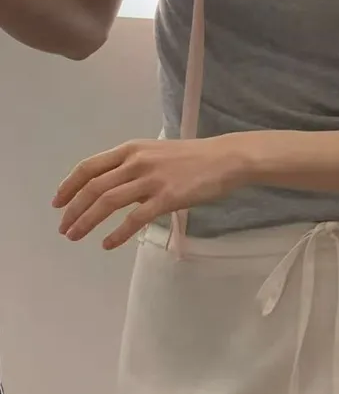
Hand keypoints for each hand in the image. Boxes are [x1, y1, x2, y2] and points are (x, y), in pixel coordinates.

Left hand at [53, 136, 244, 249]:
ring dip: (86, 221)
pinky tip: (108, 244)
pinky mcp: (167, 198)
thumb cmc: (193, 158)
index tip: (57, 203)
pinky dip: (117, 233)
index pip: (89, 167)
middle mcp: (136, 162)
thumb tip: (111, 188)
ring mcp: (151, 180)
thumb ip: (132, 167)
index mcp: (131, 149)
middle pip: (93, 187)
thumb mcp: (156, 153)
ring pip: (108, 202)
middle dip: (73, 209)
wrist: (225, 159)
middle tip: (64, 227)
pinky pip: (135, 218)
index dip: (68, 186)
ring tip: (75, 236)